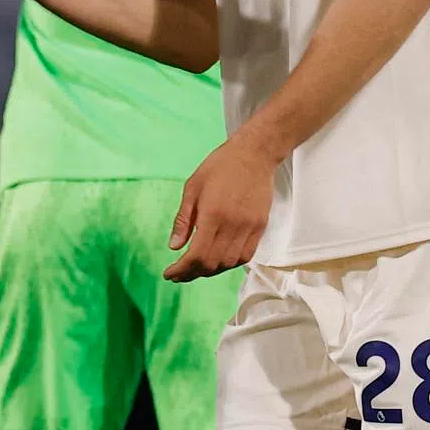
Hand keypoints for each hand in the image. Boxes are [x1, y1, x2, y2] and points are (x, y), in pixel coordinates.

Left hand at [163, 135, 274, 281]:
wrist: (253, 154)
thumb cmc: (219, 167)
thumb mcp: (192, 187)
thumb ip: (183, 219)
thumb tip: (174, 246)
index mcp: (213, 215)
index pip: (196, 255)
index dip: (181, 269)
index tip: (169, 274)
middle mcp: (233, 226)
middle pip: (212, 263)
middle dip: (192, 273)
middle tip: (179, 274)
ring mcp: (250, 228)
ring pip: (229, 263)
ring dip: (211, 270)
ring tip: (195, 268)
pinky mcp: (260, 228)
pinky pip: (246, 256)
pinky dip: (229, 263)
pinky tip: (217, 259)